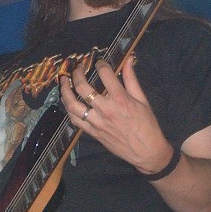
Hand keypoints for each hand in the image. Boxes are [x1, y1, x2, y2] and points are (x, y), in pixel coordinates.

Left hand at [59, 55, 173, 173]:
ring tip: (63, 81)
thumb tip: (128, 60)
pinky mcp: (93, 133)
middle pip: (83, 87)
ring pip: (72, 104)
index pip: (105, 74)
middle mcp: (105, 109)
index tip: (99, 62)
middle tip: (78, 68)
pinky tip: (67, 101)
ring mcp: (96, 122)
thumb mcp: (142, 99)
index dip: (100, 64)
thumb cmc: (147, 124)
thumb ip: (131, 79)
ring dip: (65, 90)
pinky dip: (68, 108)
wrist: (146, 151)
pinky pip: (75, 119)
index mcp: (120, 99)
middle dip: (77, 74)